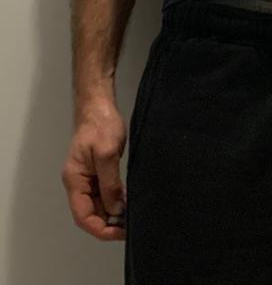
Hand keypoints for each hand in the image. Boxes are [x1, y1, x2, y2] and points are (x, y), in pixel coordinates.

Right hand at [61, 97, 127, 240]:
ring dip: (113, 214)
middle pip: (90, 214)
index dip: (100, 228)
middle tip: (129, 227)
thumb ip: (110, 183)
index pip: (83, 215)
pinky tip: (128, 202)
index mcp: (75, 180)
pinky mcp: (98, 172)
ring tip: (131, 218)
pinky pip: (104, 194)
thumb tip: (115, 209)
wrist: (99, 106)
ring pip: (98, 205)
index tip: (119, 232)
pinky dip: (115, 201)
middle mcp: (79, 182)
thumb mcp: (107, 153)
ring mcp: (88, 178)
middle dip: (108, 224)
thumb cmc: (100, 125)